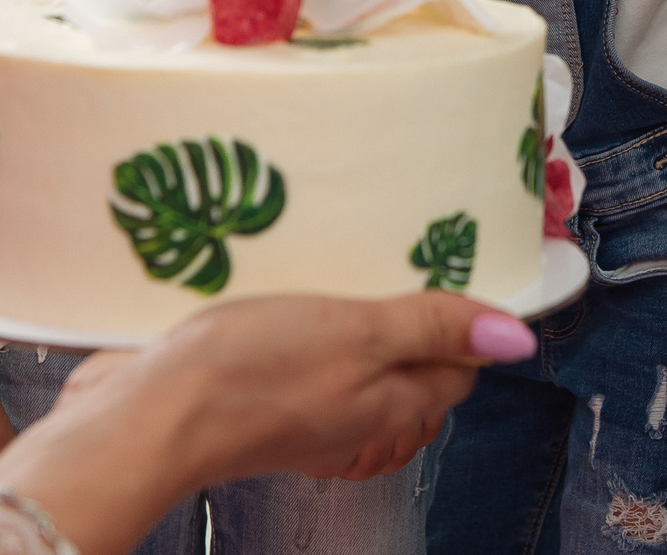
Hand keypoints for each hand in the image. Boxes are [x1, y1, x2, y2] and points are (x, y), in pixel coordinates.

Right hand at [0, 295, 533, 554]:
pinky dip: (300, 318)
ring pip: (350, 357)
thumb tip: (518, 339)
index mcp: (390, 405)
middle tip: (400, 250)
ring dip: (350, 310)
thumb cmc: (252, 374)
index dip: (465, 318)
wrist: (148, 412)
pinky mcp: (253, 390)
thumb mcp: (358, 334)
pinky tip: (282, 285)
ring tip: (341, 257)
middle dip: (410, 312)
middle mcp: (352, 415)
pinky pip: (296, 352)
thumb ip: (431, 329)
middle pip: (405, 365)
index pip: (456, 366)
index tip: (458, 264)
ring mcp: (301, 408)